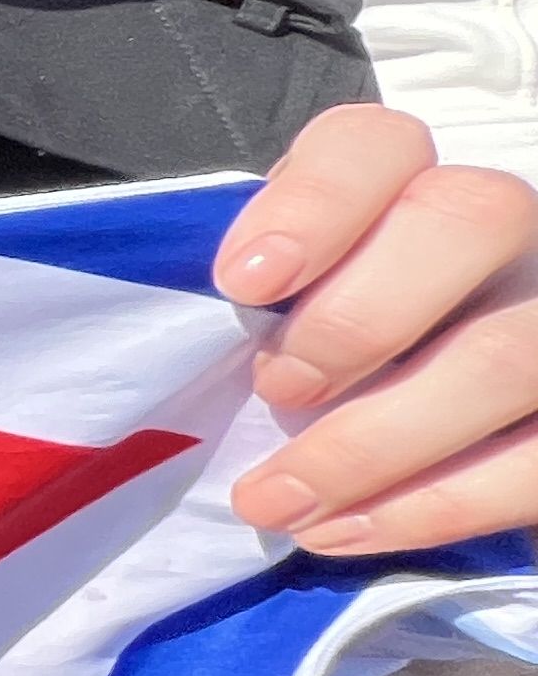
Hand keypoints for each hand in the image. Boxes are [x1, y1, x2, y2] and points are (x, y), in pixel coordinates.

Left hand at [218, 104, 537, 551]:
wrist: (407, 446)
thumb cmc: (308, 366)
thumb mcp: (271, 315)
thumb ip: (252, 300)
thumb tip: (174, 340)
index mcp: (406, 189)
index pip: (377, 143)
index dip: (315, 201)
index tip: (243, 283)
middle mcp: (504, 235)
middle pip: (472, 218)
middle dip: (359, 317)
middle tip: (276, 390)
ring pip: (508, 355)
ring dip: (376, 442)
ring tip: (279, 500)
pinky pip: (535, 461)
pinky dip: (434, 507)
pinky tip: (346, 532)